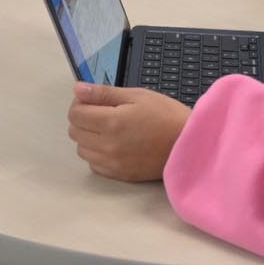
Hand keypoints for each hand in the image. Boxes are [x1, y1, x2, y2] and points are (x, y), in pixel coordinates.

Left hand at [66, 82, 191, 182]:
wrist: (189, 144)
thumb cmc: (166, 116)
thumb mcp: (137, 96)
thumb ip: (104, 93)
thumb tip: (78, 90)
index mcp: (111, 122)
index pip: (75, 114)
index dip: (80, 104)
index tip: (92, 101)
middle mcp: (107, 145)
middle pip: (75, 132)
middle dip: (83, 119)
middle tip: (101, 112)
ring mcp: (112, 163)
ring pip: (82, 150)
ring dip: (88, 138)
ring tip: (108, 130)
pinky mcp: (119, 175)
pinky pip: (94, 165)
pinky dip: (97, 155)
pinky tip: (112, 146)